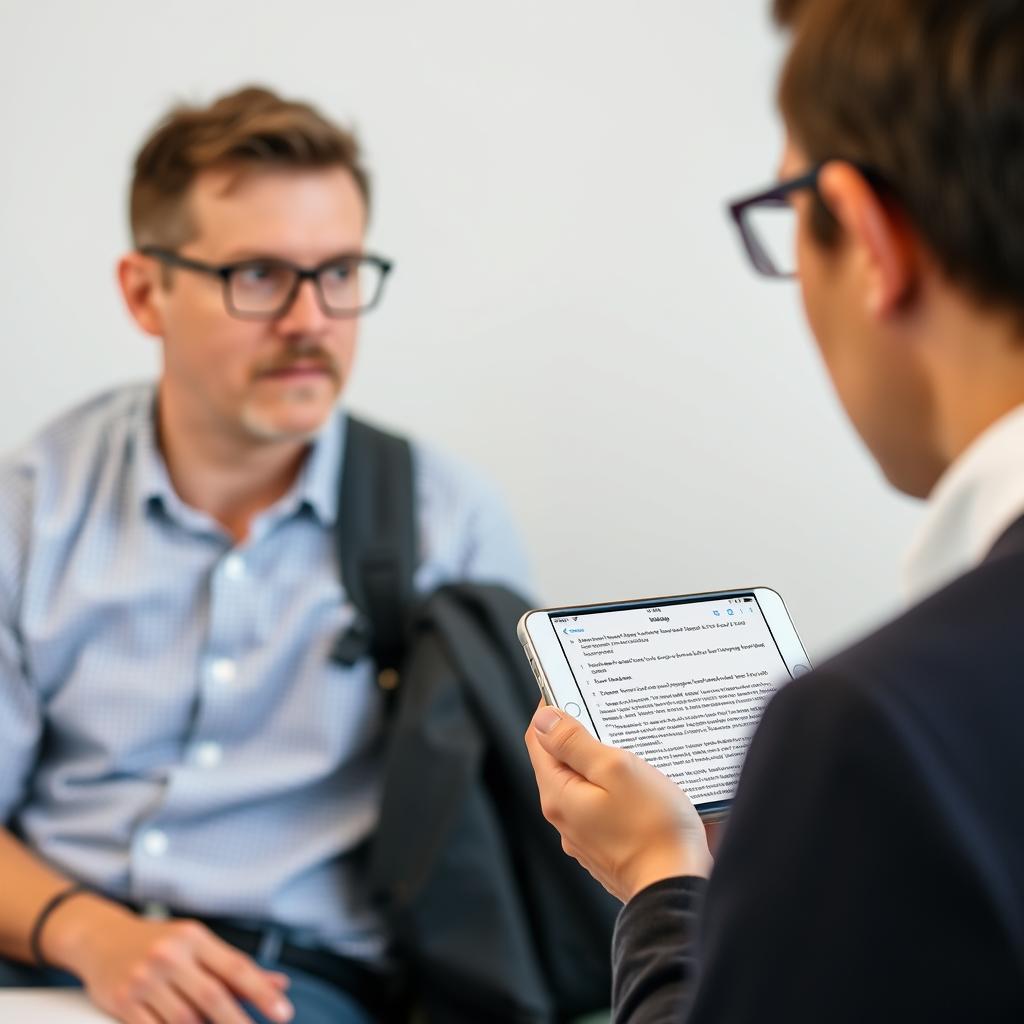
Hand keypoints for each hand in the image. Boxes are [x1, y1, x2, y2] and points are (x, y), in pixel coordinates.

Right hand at [45, 895, 292, 1023]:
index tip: (284, 1013)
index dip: (262, 992)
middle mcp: (170, 955)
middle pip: (212, 997)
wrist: (100, 937)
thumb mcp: (198, 944)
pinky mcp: (121, 1001)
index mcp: (195, 937)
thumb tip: (280, 985)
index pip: (236, 967)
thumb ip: (235, 967)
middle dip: (238, 1022)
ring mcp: (144, 979)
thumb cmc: (160, 942)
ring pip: (184, 1019)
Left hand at [525, 704, 712, 901]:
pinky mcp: (606, 846)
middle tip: (609, 714)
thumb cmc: (653, 828)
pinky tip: (641, 784)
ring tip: (631, 748)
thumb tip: (544, 718)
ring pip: (583, 783)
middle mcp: (564, 817)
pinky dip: (615, 788)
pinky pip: (602, 805)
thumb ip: (575, 742)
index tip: (572, 690)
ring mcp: (584, 834)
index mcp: (558, 794)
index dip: (551, 710)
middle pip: (560, 761)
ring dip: (600, 762)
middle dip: (580, 735)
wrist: (676, 889)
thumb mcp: (615, 769)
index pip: (537, 739)